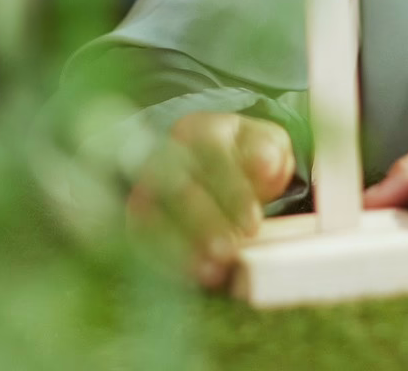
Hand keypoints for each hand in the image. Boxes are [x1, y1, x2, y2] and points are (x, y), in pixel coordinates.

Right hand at [126, 111, 295, 288]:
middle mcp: (167, 154)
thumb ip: (270, 151)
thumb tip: (266, 163)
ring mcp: (147, 186)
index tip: (253, 224)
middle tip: (229, 251)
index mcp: (200, 130)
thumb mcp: (264, 144)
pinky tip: (191, 276)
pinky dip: (166, 260)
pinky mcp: (137, 217)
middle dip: (205, 222)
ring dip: (181, 246)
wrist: (207, 168)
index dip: (232, 191)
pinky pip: (143, 238)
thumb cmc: (241, 158)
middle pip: (180, 187)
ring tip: (212, 272)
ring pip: (155, 214)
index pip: (213, 157)